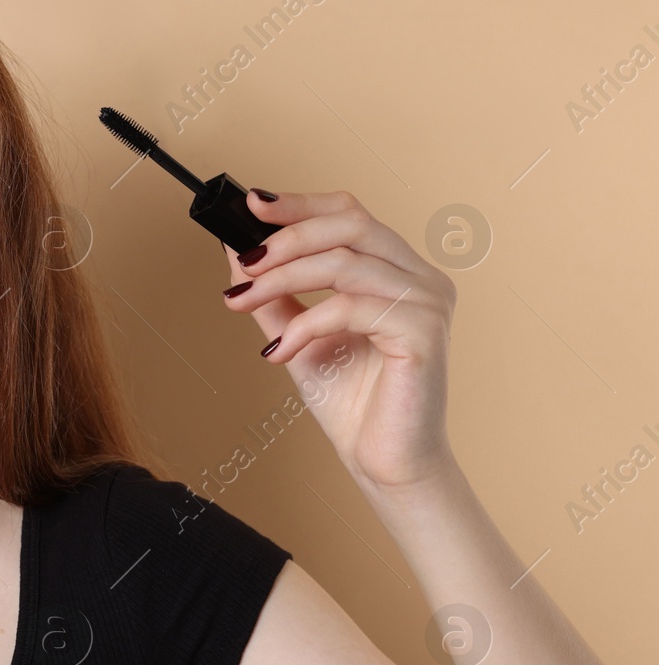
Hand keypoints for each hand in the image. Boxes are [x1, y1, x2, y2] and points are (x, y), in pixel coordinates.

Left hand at [220, 189, 459, 492]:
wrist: (383, 461)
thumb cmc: (352, 401)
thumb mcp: (299, 334)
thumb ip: (274, 293)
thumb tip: (236, 250)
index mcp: (398, 270)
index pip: (350, 213)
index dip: (300, 204)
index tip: (250, 205)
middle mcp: (421, 278)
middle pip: (351, 223)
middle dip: (287, 239)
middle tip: (243, 264)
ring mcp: (428, 302)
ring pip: (344, 263)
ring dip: (282, 280)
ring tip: (243, 303)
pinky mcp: (423, 332)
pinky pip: (351, 308)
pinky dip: (305, 325)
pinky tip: (280, 352)